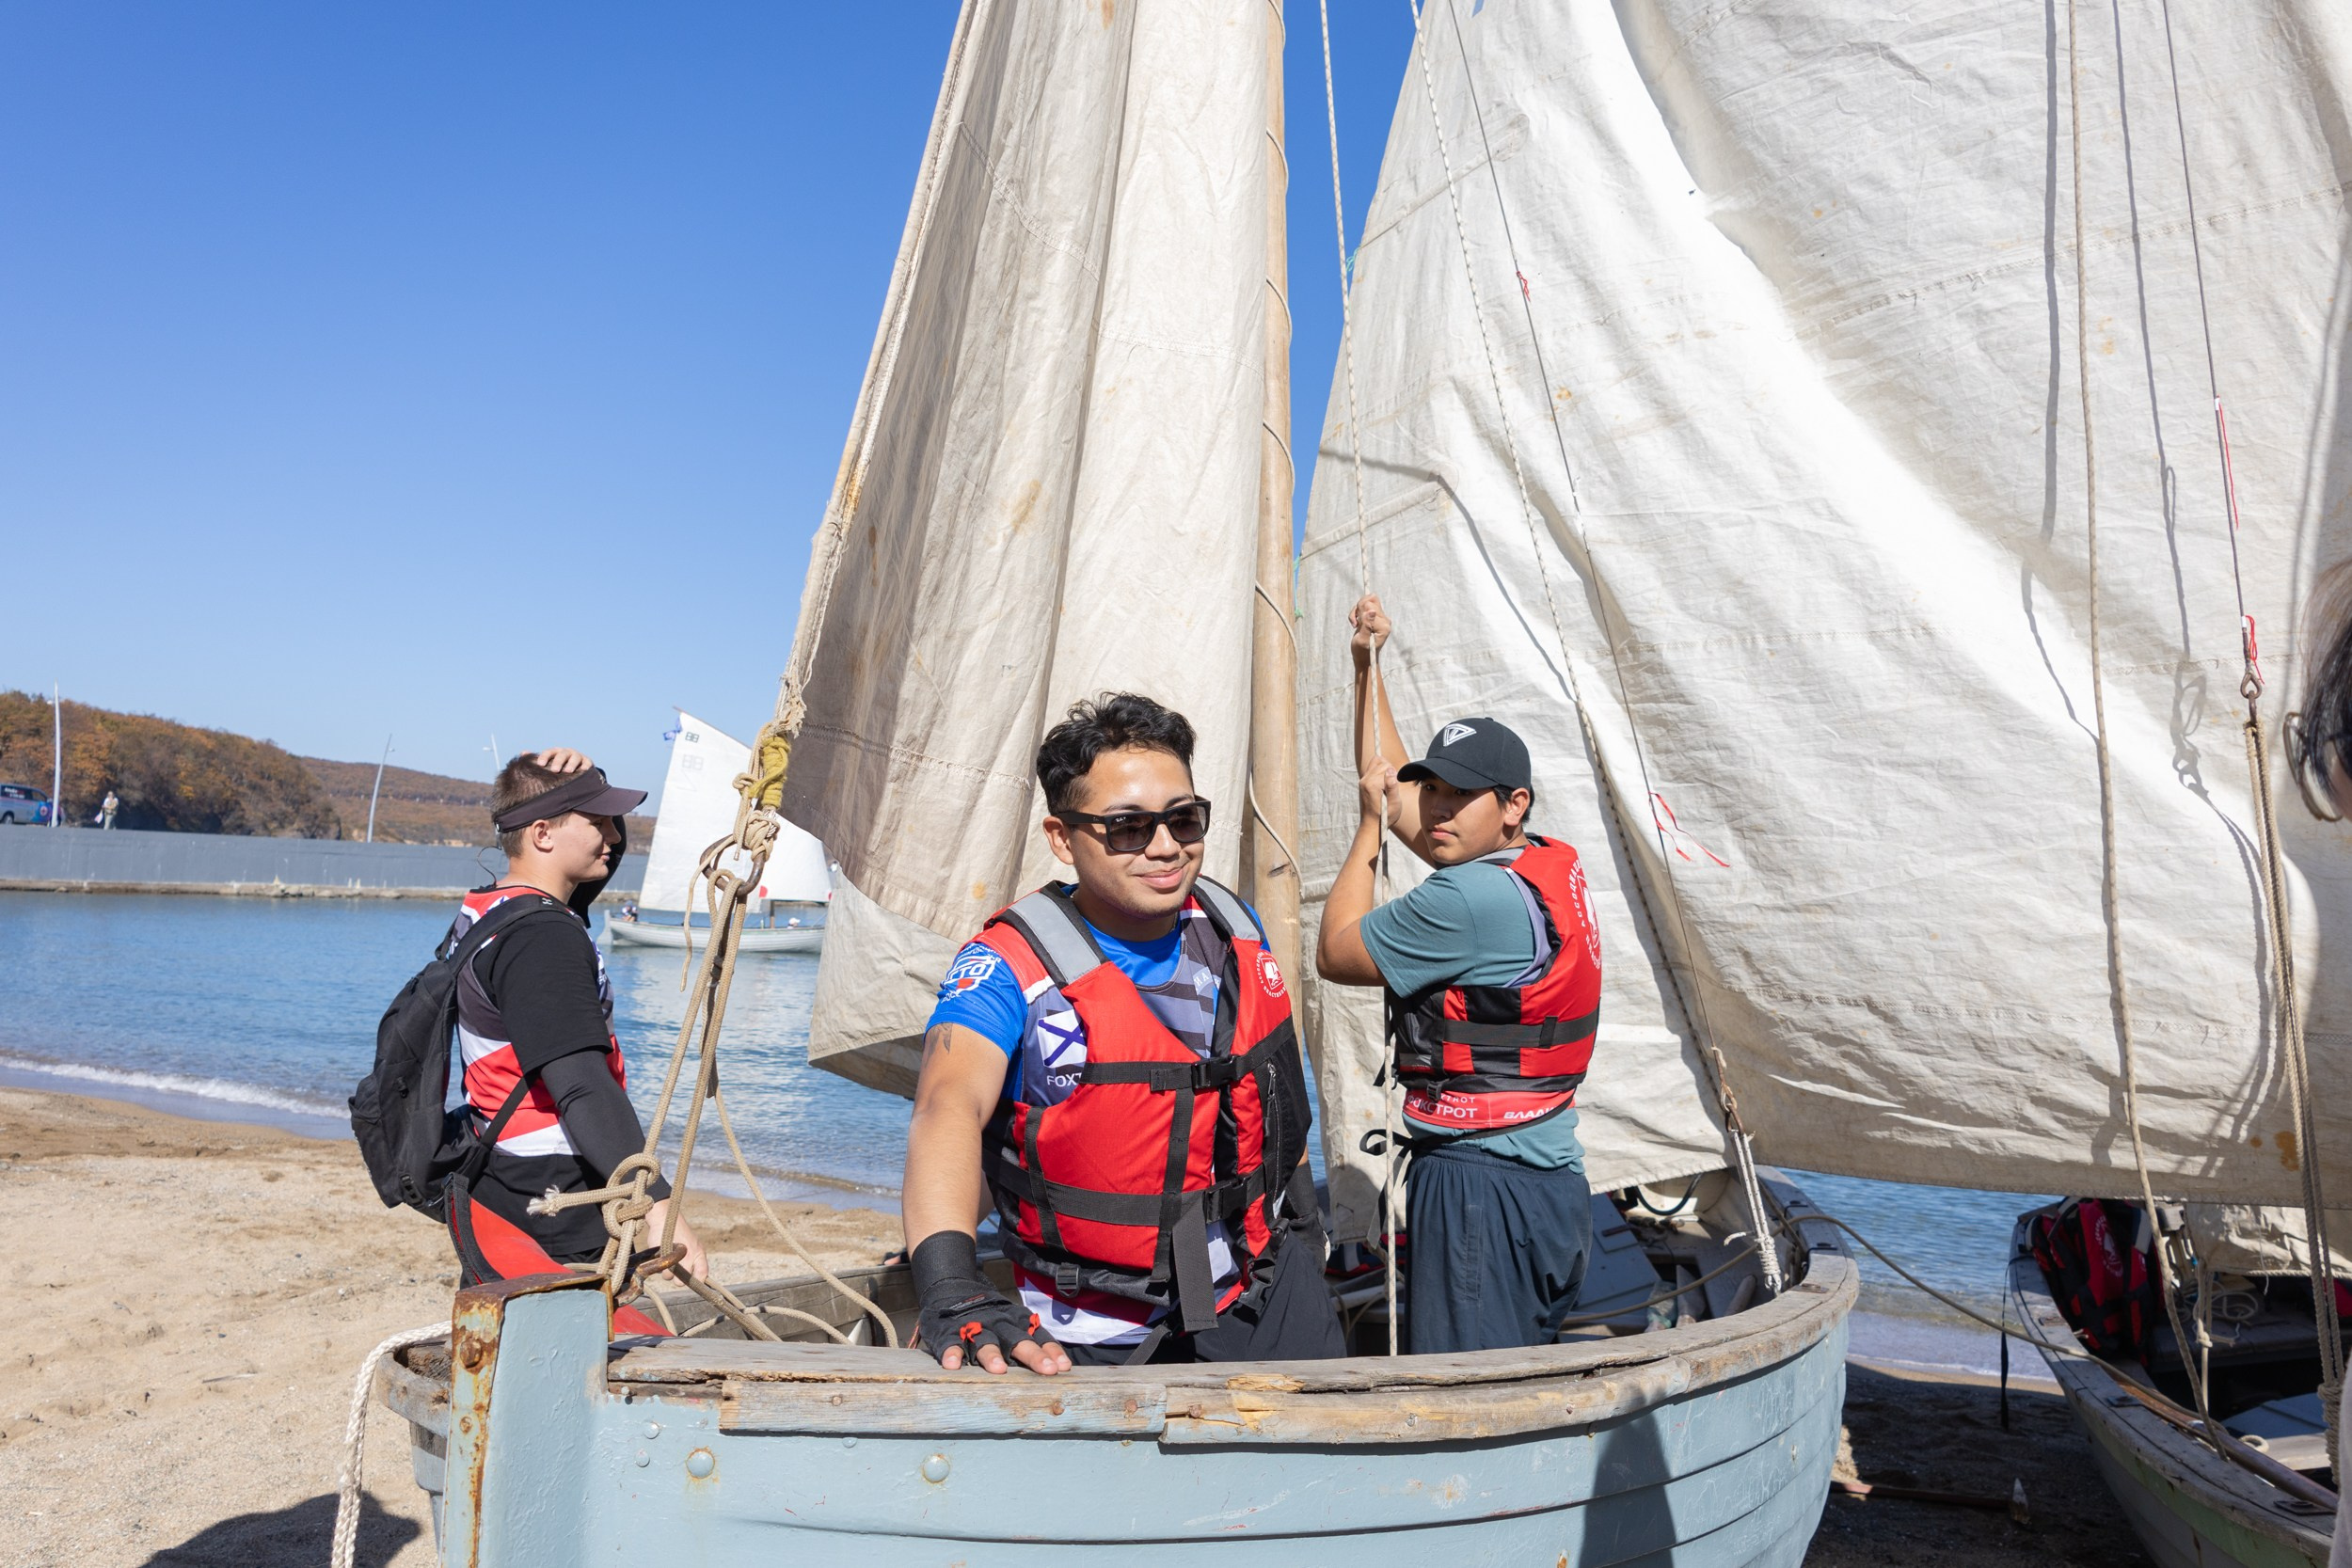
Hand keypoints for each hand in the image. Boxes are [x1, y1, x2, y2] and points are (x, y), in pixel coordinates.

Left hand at [533, 747, 593, 773]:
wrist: (576, 768)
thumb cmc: (558, 766)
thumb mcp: (548, 761)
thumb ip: (537, 759)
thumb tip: (523, 753)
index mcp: (556, 752)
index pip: (549, 752)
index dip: (544, 757)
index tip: (540, 764)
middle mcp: (567, 752)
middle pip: (562, 754)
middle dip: (558, 761)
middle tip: (554, 770)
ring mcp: (578, 757)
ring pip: (575, 758)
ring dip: (571, 764)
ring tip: (568, 771)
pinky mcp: (587, 762)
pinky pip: (587, 763)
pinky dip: (585, 766)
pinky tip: (583, 771)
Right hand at [645, 1199, 708, 1279]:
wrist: (665, 1217)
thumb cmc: (678, 1233)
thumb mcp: (692, 1244)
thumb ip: (694, 1260)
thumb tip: (695, 1278)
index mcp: (699, 1253)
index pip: (702, 1274)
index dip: (697, 1280)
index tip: (691, 1281)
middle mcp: (690, 1256)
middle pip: (682, 1281)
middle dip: (677, 1279)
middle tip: (674, 1268)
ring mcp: (676, 1257)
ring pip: (668, 1277)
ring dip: (665, 1271)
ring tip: (666, 1257)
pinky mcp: (663, 1255)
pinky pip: (660, 1269)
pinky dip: (658, 1265)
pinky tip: (660, 1253)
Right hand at [909, 1231, 1069, 1374]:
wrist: (951, 1288)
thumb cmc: (992, 1319)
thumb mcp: (1013, 1324)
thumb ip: (1033, 1343)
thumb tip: (1062, 1368)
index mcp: (1017, 1321)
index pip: (1038, 1335)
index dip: (1051, 1350)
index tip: (1063, 1366)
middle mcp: (998, 1323)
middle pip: (1017, 1339)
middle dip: (1032, 1354)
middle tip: (1046, 1370)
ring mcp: (973, 1326)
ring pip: (984, 1341)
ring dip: (992, 1355)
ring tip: (998, 1370)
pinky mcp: (948, 1332)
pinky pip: (949, 1342)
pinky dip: (951, 1352)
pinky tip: (953, 1365)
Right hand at [1350, 593, 1390, 669]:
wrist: (1364, 657)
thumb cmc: (1363, 651)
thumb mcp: (1362, 639)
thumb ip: (1367, 624)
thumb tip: (1372, 610)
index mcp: (1383, 625)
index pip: (1371, 605)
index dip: (1360, 611)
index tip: (1356, 624)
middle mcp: (1385, 620)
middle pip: (1370, 599)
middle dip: (1359, 609)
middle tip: (1356, 623)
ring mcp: (1381, 618)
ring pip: (1367, 601)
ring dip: (1357, 611)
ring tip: (1356, 624)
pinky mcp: (1375, 617)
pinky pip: (1364, 606)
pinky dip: (1357, 612)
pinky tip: (1356, 623)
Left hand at [1357, 760, 1403, 827]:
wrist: (1372, 825)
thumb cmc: (1384, 817)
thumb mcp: (1395, 804)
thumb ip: (1393, 786)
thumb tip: (1390, 770)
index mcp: (1372, 784)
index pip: (1388, 767)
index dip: (1395, 777)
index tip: (1393, 790)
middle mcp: (1365, 780)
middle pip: (1382, 762)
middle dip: (1390, 771)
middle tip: (1390, 788)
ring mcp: (1362, 780)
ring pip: (1377, 762)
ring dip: (1384, 771)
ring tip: (1387, 786)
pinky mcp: (1363, 782)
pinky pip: (1373, 767)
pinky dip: (1379, 772)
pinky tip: (1382, 784)